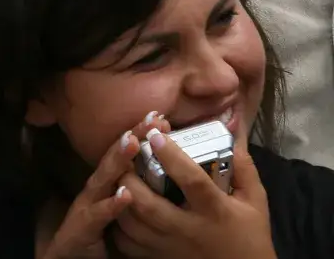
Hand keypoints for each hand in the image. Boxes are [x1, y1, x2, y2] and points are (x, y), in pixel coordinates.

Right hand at [42, 113, 167, 258]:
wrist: (67, 256)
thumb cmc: (98, 232)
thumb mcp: (117, 206)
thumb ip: (133, 188)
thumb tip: (162, 174)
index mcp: (106, 183)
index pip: (124, 154)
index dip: (139, 134)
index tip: (159, 116)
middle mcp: (95, 188)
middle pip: (114, 157)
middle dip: (132, 136)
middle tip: (151, 118)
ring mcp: (87, 204)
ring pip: (104, 178)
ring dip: (118, 160)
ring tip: (133, 142)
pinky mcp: (83, 226)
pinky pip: (99, 214)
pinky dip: (112, 204)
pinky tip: (126, 194)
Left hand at [114, 135, 275, 258]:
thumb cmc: (249, 235)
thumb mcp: (255, 201)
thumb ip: (242, 166)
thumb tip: (232, 125)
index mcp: (215, 211)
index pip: (191, 181)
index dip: (171, 156)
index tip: (155, 134)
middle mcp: (188, 230)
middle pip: (149, 205)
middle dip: (130, 178)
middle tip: (124, 155)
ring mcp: (170, 248)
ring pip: (132, 224)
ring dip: (119, 198)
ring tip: (117, 175)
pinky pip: (127, 243)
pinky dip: (118, 223)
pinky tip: (119, 205)